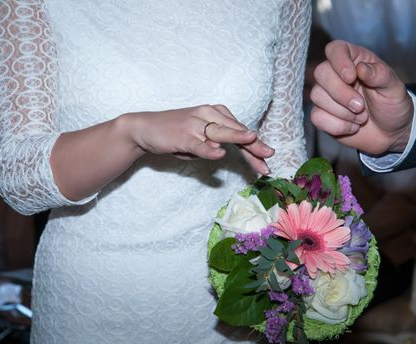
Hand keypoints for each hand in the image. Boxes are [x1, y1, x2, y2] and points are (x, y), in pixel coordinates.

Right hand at [125, 104, 274, 173]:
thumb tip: (228, 152)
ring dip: (238, 137)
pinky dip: (208, 149)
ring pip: (220, 132)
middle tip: (269, 156)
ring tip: (253, 142)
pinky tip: (219, 154)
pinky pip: (198, 144)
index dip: (254, 146)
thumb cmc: (176, 132)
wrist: (146, 128)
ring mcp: (195, 124)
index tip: (267, 158)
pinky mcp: (183, 136)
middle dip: (253, 145)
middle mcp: (208, 114)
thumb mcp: (200, 135)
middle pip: (235, 131)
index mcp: (215, 112)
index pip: (239, 130)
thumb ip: (216, 141)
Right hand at [310, 40, 413, 154]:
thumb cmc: (392, 105)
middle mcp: (336, 75)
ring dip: (342, 112)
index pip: (335, 49)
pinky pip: (317, 117)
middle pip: (321, 73)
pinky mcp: (321, 114)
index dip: (339, 61)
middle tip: (360, 106)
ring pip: (317, 96)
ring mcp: (326, 95)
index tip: (351, 78)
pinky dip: (337, 126)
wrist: (390, 133)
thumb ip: (380, 75)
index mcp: (354, 60)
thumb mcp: (394, 89)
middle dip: (341, 93)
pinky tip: (352, 127)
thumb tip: (361, 68)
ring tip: (361, 117)